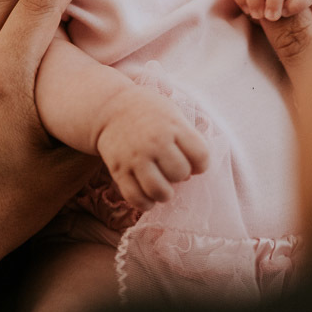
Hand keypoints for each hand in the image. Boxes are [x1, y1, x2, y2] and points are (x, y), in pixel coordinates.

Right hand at [97, 88, 208, 210]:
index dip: (201, 164)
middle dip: (180, 175)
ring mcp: (135, 158)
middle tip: (172, 169)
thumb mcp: (172, 114)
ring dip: (165, 193)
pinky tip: (148, 196)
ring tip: (163, 187)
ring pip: (159, 191)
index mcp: (173, 126)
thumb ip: (187, 139)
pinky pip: (135, 197)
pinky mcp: (118, 170)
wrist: (111, 108)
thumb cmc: (149, 112)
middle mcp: (155, 142)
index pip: (200, 155)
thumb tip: (193, 172)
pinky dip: (145, 203)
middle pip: (180, 173)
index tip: (194, 163)